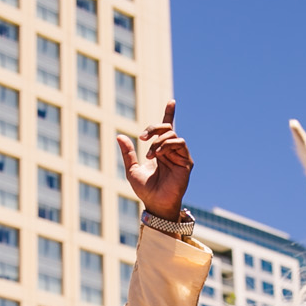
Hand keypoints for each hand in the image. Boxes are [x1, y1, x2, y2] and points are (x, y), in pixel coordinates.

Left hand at [118, 100, 192, 221]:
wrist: (155, 203)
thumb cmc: (145, 190)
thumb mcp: (132, 169)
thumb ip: (128, 153)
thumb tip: (119, 136)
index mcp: (160, 151)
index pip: (166, 129)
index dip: (169, 114)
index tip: (171, 101)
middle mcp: (171, 151)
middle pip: (167, 128)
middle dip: (154, 128)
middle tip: (142, 138)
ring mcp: (180, 155)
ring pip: (172, 134)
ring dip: (158, 141)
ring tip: (150, 154)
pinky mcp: (186, 161)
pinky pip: (179, 143)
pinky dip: (167, 145)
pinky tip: (158, 155)